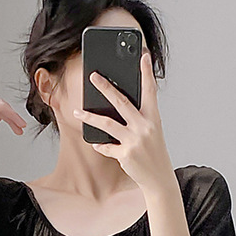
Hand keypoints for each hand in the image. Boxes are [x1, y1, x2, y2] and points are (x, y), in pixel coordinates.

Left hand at [72, 51, 173, 191]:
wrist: (159, 178)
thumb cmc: (153, 152)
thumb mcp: (152, 131)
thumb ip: (139, 118)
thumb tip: (118, 105)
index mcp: (153, 118)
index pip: (150, 91)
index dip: (147, 73)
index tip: (143, 56)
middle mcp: (144, 127)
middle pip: (121, 102)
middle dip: (105, 87)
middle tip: (93, 76)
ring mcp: (134, 141)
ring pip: (107, 124)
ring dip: (89, 117)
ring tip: (77, 110)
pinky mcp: (125, 155)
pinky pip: (106, 147)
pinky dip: (100, 145)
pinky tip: (95, 143)